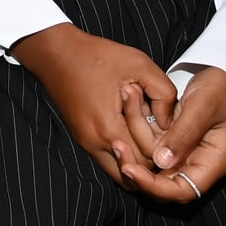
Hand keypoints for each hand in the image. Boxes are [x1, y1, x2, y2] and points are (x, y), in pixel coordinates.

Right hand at [12, 22, 180, 186]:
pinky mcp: (82, 139)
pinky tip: (131, 132)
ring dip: (135, 161)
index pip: (146, 160)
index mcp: (109, 127)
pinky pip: (108, 161)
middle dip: (150, 159)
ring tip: (147, 137)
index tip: (167, 129)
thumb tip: (169, 121)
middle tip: (159, 137)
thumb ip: (164, 93)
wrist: (55, 51)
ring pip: (119, 173)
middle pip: (133, 173)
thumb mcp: (139, 64)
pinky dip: (123, 155)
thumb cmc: (96, 55)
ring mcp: (85, 143)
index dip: (162, 149)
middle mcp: (94, 142)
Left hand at [112, 68, 225, 204]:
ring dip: (132, 144)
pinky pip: (150, 142)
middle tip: (116, 147)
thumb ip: (185, 133)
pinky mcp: (171, 139)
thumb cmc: (222, 89)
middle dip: (136, 169)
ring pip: (151, 161)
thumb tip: (160, 161)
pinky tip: (127, 108)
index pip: (182, 191)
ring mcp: (182, 152)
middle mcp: (195, 163)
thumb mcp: (205, 106)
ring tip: (119, 124)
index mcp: (212, 163)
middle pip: (162, 182)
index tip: (130, 169)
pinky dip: (137, 130)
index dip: (155, 187)